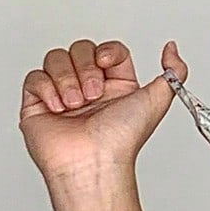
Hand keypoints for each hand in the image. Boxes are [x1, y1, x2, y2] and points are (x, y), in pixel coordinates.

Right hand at [18, 38, 186, 184]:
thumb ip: (174, 72)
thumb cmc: (121, 141)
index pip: (108, 51)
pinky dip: (47, 89)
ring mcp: (62, 95)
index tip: (106, 62)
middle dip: (86, 68)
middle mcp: (89, 90)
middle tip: (93, 96)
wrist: (93, 162)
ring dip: (67, 79)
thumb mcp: (157, 101)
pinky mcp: (39, 103)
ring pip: (56, 58)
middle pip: (81, 49)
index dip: (106, 51)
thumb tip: (172, 48)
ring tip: (76, 105)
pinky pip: (35, 77)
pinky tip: (58, 108)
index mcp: (115, 88)